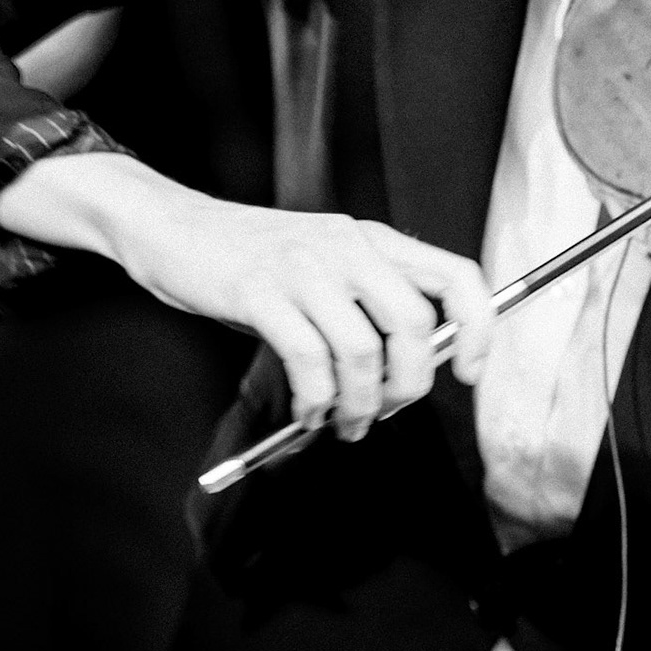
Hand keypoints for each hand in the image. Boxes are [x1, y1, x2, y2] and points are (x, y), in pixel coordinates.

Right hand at [0, 152, 494, 440]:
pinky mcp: (259, 292)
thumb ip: (367, 305)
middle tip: (383, 412)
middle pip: (413, 325)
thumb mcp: (323, 268)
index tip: (467, 374)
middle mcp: (347, 246)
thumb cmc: (252, 260)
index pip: (457, 276)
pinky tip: (306, 412)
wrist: (171, 227)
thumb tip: (411, 372)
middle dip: (407, 386)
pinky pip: (308, 362)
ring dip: (357, 405)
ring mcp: (304, 267)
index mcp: (373, 239)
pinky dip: (314, 401)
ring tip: (340, 423)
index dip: (478, 329)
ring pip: (362, 353)